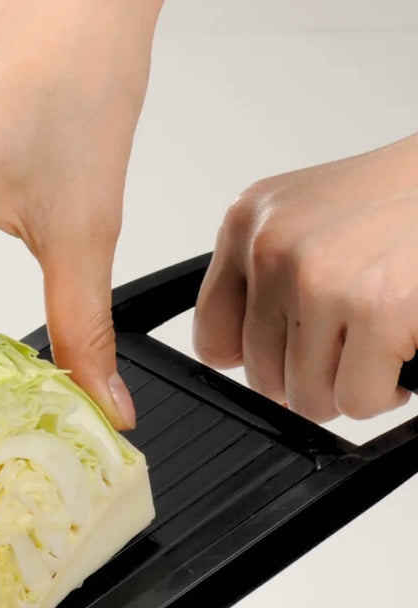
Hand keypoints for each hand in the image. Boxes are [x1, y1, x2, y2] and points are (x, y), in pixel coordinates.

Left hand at [194, 135, 417, 422]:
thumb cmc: (397, 203)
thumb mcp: (306, 219)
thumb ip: (263, 279)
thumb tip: (239, 358)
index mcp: (248, 222)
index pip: (213, 340)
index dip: (259, 359)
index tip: (291, 351)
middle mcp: (275, 248)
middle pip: (262, 379)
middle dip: (313, 375)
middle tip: (351, 343)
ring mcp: (322, 281)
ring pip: (307, 398)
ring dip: (348, 386)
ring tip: (376, 343)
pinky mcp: (376, 311)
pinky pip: (357, 401)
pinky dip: (384, 392)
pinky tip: (398, 351)